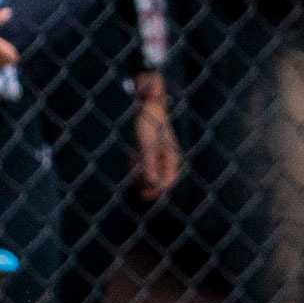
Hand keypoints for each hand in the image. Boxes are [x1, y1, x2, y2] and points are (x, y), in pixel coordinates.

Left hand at [132, 71, 181, 198]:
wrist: (149, 107)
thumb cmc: (149, 125)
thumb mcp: (147, 147)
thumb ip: (150, 166)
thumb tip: (152, 184)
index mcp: (172, 158)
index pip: (168, 182)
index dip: (156, 191)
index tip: (143, 195)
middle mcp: (169, 158)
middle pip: (160, 180)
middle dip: (146, 184)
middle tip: (134, 186)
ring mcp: (161, 154)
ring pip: (152, 172)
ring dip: (141, 174)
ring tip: (131, 165)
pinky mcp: (154, 150)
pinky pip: (147, 164)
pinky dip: (139, 165)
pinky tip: (132, 156)